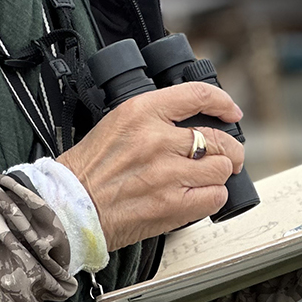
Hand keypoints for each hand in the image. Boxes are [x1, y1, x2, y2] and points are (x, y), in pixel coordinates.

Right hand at [58, 83, 244, 249]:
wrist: (70, 206)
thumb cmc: (89, 169)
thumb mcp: (117, 122)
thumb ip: (154, 118)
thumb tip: (192, 122)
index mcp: (142, 112)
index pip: (198, 95)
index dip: (223, 102)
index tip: (230, 111)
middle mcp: (157, 140)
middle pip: (218, 138)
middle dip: (230, 148)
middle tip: (228, 155)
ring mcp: (167, 174)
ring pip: (221, 168)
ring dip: (219, 174)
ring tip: (208, 178)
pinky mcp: (172, 205)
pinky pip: (214, 196)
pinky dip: (213, 196)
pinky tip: (200, 195)